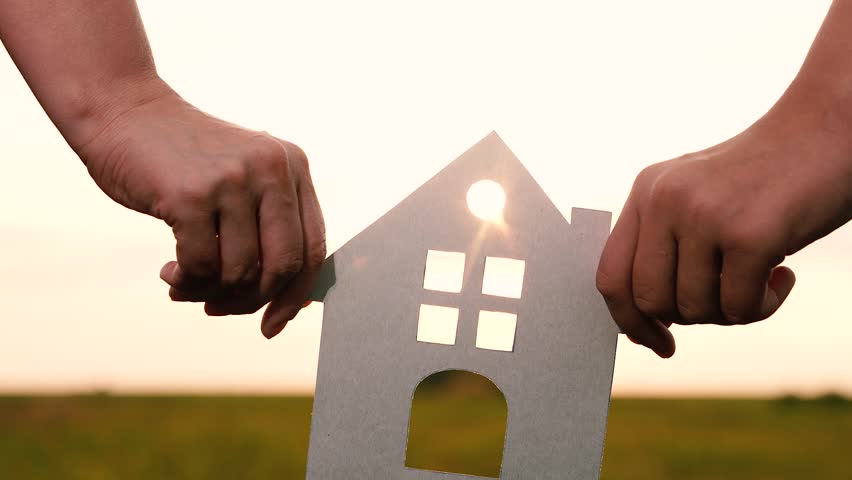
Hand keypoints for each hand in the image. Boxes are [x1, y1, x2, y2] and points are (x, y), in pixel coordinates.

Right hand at [76, 84, 325, 337]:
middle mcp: (271, 170)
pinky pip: (202, 267)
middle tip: (218, 308)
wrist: (124, 113)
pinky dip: (186, 283)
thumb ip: (269, 223)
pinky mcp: (192, 195)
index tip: (273, 324)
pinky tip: (168, 273)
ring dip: (210, 294)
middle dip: (251, 301)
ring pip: (240, 273)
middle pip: (283, 266)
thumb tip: (292, 300)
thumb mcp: (243, 178)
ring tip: (184, 286)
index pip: (312, 248)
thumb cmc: (184, 161)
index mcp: (292, 166)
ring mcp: (232, 181)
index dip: (296, 295)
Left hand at [596, 116, 851, 357]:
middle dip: (689, 316)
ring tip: (761, 278)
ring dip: (732, 310)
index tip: (658, 342)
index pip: (610, 274)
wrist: (832, 127)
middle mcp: (664, 200)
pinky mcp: (749, 233)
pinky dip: (763, 306)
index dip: (629, 320)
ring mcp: (704, 215)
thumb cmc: (769, 176)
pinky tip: (783, 275)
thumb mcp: (700, 199)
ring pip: (694, 308)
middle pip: (650, 300)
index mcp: (646, 192)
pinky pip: (739, 307)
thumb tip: (646, 323)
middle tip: (728, 298)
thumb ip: (665, 247)